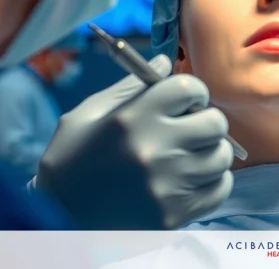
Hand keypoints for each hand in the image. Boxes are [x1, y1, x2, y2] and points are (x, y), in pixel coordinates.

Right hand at [35, 55, 233, 229]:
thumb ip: (132, 86)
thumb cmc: (71, 160)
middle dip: (206, 119)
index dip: (193, 90)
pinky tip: (192, 179)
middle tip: (192, 127)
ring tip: (190, 155)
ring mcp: (168, 185)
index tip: (187, 100)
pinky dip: (212, 181)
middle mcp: (155, 150)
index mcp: (133, 118)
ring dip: (210, 151)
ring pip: (221, 156)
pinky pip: (220, 189)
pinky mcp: (175, 214)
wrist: (57, 219)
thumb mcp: (89, 113)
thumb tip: (165, 59)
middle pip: (215, 121)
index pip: (189, 87)